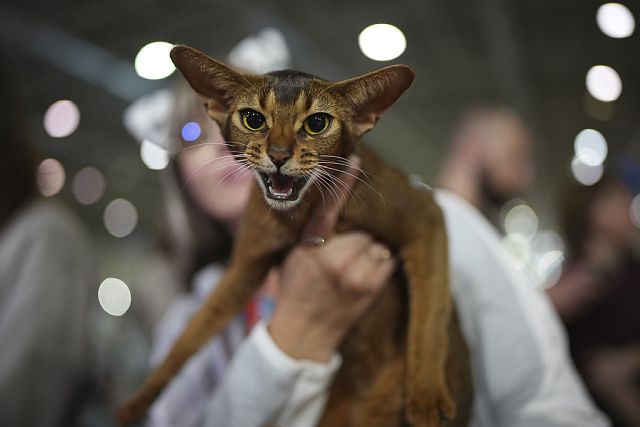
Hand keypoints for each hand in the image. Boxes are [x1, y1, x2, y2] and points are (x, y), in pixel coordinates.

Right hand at [267, 156, 396, 361]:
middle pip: (363, 222)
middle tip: (358, 224)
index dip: (344, 182)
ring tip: (365, 242)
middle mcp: (334, 258)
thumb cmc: (295, 290)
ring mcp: (356, 273)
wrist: (304, 335)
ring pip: (378, 238)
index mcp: (310, 246)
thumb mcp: (293, 255)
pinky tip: (372, 258)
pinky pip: (388, 257)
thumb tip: (326, 201)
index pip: (329, 207)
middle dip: (362, 222)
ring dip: (374, 238)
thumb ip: (310, 230)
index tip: (356, 161)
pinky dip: (383, 254)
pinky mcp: (372, 287)